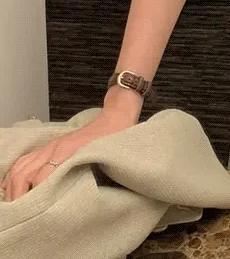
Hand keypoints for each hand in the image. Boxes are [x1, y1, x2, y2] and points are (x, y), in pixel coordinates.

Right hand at [0, 108, 136, 201]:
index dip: (36, 197)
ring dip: (13, 186)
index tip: (36, 213)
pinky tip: (13, 185)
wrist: (114, 118)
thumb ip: (88, 176)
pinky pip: (25, 160)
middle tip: (21, 213)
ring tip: (15, 203)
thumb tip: (72, 198)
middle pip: (24, 173)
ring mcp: (50, 146)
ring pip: (21, 167)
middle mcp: (54, 149)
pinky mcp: (50, 146)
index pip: (41, 179)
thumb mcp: (103, 159)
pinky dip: (15, 174)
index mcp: (67, 152)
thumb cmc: (112, 140)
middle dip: (18, 195)